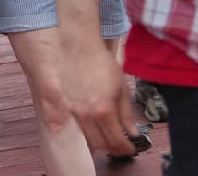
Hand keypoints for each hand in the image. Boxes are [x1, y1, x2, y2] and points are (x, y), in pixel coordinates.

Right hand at [61, 42, 137, 156]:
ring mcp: (73, 111)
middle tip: (122, 146)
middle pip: (101, 144)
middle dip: (114, 148)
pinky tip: (96, 128)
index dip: (126, 148)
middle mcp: (86, 115)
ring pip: (87, 138)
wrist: (79, 49)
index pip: (116, 140)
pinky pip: (78, 127)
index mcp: (103, 110)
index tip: (132, 149)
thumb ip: (127, 114)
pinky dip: (89, 132)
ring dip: (101, 143)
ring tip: (110, 138)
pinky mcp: (65, 106)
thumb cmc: (102, 64)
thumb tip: (132, 132)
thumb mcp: (122, 88)